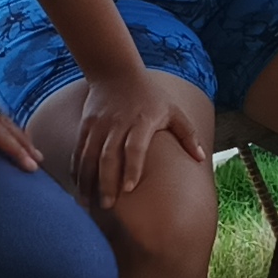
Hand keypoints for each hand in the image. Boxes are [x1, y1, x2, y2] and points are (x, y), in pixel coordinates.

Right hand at [66, 66, 203, 209]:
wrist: (116, 72)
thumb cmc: (150, 95)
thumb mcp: (173, 110)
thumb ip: (187, 134)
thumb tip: (201, 158)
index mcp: (142, 121)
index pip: (135, 147)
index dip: (132, 167)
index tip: (129, 189)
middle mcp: (118, 124)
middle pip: (109, 156)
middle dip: (106, 182)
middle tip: (108, 206)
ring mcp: (99, 125)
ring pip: (89, 156)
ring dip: (87, 181)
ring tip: (88, 204)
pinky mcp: (86, 125)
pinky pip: (79, 151)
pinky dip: (76, 170)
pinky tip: (78, 188)